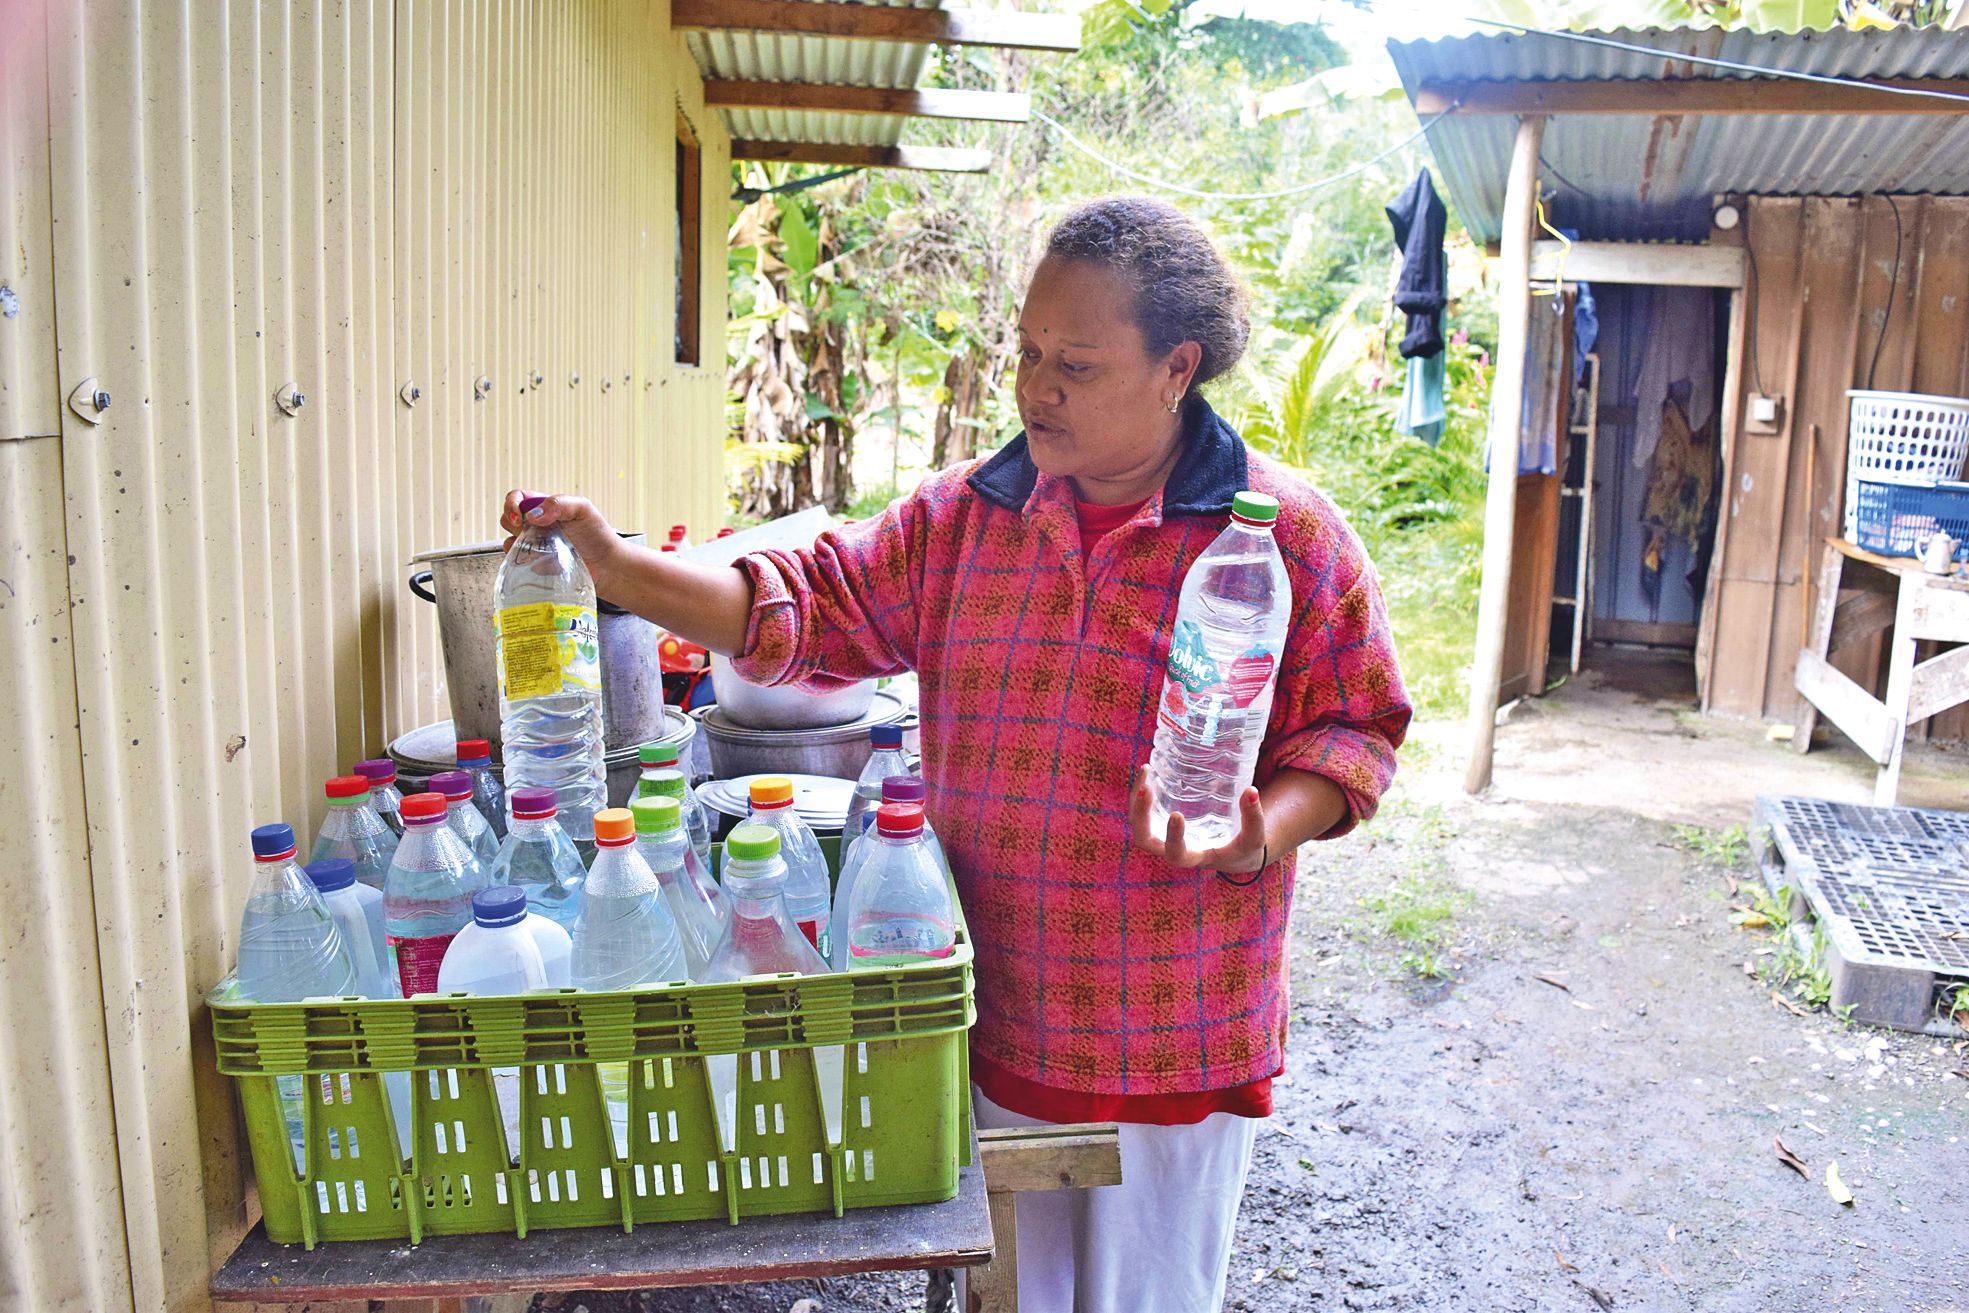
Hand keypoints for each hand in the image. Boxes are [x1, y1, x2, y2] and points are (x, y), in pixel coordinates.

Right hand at [499, 489, 623, 570]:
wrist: (606, 564)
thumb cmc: (597, 534)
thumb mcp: (583, 509)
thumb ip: (559, 504)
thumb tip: (533, 514)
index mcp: (545, 506)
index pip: (517, 497)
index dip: (511, 504)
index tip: (520, 517)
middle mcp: (536, 524)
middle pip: (508, 518)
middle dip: (512, 524)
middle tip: (528, 531)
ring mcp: (535, 544)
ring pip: (510, 540)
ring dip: (516, 543)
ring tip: (537, 547)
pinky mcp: (536, 563)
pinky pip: (517, 561)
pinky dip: (521, 560)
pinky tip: (539, 560)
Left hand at [1129, 766, 1269, 872]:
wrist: (1231, 851)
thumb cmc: (1243, 847)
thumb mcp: (1253, 837)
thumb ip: (1253, 817)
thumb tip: (1250, 791)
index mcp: (1194, 857)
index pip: (1176, 854)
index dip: (1172, 837)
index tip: (1177, 815)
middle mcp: (1172, 849)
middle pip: (1144, 840)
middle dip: (1140, 815)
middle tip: (1146, 788)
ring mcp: (1163, 836)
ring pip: (1139, 823)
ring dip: (1136, 800)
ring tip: (1146, 771)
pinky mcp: (1162, 823)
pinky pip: (1144, 810)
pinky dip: (1142, 792)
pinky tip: (1148, 771)